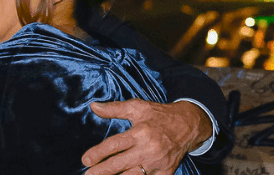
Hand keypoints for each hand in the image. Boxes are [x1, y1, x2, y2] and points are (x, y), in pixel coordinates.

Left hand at [82, 99, 209, 174]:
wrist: (188, 126)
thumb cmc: (159, 115)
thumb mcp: (138, 107)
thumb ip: (114, 108)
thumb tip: (93, 106)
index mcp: (140, 133)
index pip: (114, 145)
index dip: (97, 153)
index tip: (85, 159)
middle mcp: (148, 150)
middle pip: (119, 164)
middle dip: (101, 171)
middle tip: (88, 174)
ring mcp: (157, 164)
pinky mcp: (165, 173)